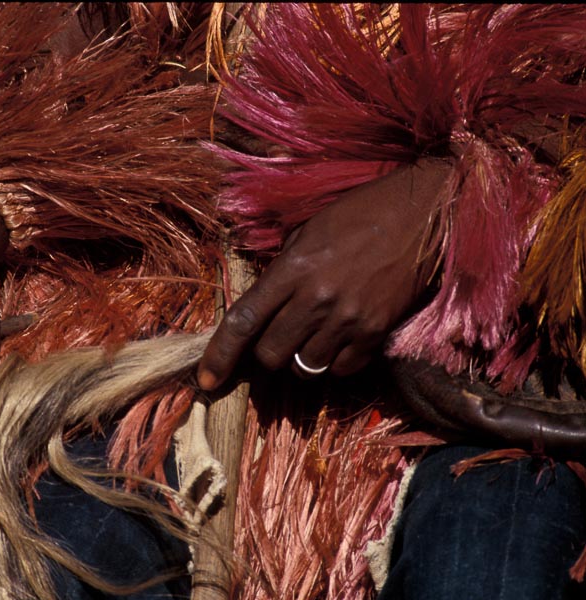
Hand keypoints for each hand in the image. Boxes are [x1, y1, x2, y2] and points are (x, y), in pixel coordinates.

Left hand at [198, 158, 451, 389]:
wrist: (425, 212)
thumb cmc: (361, 213)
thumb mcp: (309, 230)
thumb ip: (282, 269)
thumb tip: (263, 303)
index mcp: (292, 269)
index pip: (243, 321)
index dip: (219, 355)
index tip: (205, 380)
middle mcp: (315, 299)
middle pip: (270, 356)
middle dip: (267, 353)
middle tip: (279, 333)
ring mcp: (348, 319)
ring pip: (305, 368)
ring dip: (302, 358)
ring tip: (314, 331)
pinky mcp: (376, 333)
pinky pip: (341, 369)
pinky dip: (335, 362)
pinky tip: (342, 336)